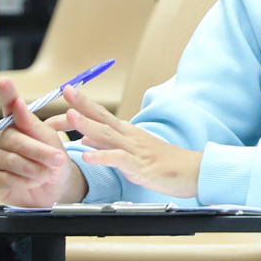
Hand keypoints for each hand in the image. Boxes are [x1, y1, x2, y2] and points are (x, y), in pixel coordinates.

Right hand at [0, 76, 87, 207]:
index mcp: (16, 124)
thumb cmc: (53, 160)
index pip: (8, 106)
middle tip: (59, 159)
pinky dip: (24, 181)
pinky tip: (36, 182)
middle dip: (38, 151)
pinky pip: (4, 178)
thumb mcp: (50, 141)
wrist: (57, 188)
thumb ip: (33, 125)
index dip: (7, 95)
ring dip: (34, 168)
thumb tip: (18, 105)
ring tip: (52, 174)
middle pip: (12, 139)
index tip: (5, 82)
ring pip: (9, 160)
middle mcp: (1, 139)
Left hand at [62, 85, 202, 198]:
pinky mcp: (141, 166)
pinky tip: (87, 155)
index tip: (66, 91)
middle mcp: (130, 137)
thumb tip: (86, 138)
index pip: (101, 115)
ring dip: (88, 124)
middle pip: (103, 117)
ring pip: (108, 135)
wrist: (194, 171)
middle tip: (66, 89)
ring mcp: (136, 150)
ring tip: (70, 115)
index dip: (82, 104)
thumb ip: (108, 145)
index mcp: (127, 133)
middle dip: (82, 104)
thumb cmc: (166, 164)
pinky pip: (119, 160)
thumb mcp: (132, 153)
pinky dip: (102, 157)